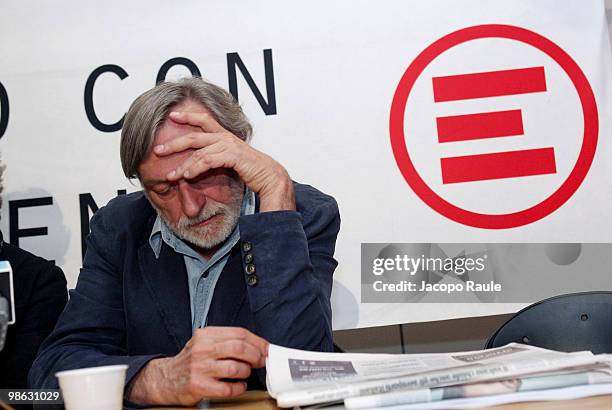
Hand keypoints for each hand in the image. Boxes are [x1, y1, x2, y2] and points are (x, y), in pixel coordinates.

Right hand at [128, 327, 268, 405]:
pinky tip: (238, 385)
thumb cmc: (190, 361)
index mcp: (206, 335)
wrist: (165, 379)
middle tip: (261, 361)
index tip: (265, 348)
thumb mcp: (204, 342)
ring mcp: (200, 368)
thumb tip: (256, 345)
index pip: (239, 333)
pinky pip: (227, 388)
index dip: (257, 341)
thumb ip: (226, 341)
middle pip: (240, 348)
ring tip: (245, 373)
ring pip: (235, 367)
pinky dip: (238, 388)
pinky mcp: (199, 386)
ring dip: (246, 371)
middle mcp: (202, 349)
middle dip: (256, 355)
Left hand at [154, 111, 294, 211]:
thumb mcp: (228, 161)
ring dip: (183, 165)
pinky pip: (208, 161)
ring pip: (199, 153)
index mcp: (224, 135)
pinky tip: (187, 176)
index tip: (172, 115)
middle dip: (174, 144)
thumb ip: (214, 158)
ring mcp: (229, 145)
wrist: (269, 176)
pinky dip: (196, 169)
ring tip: (171, 175)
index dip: (187, 116)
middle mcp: (225, 137)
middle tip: (158, 150)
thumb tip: (197, 164)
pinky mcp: (233, 155)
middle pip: (194, 137)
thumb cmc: (250, 170)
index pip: (203, 120)